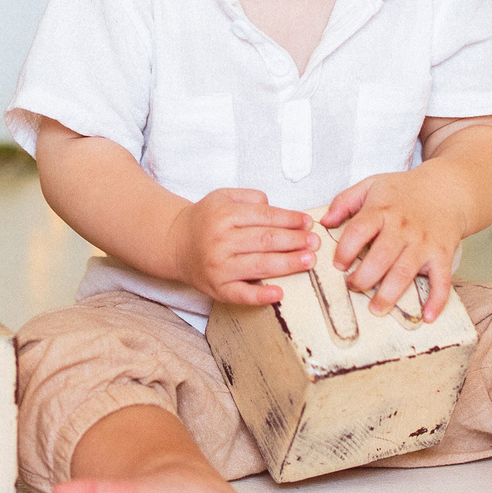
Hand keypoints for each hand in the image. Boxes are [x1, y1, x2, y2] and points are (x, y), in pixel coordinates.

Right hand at [165, 188, 315, 305]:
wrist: (176, 243)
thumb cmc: (206, 220)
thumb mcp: (223, 197)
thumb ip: (250, 198)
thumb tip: (279, 211)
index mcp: (224, 215)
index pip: (265, 217)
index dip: (290, 219)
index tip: (308, 222)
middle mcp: (220, 241)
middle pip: (266, 240)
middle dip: (295, 241)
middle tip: (315, 242)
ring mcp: (218, 266)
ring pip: (260, 265)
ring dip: (288, 264)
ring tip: (309, 261)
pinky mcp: (216, 288)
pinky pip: (241, 294)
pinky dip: (261, 295)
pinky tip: (280, 293)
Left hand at [323, 174, 459, 320]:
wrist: (446, 190)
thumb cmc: (404, 191)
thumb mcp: (371, 185)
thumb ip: (344, 201)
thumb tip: (323, 222)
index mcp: (382, 211)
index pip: (359, 231)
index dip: (345, 251)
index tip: (338, 266)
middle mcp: (403, 228)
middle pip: (380, 257)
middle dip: (363, 278)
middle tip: (353, 287)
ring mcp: (424, 243)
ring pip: (405, 272)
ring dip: (389, 294)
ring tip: (376, 309)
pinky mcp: (443, 255)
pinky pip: (441, 281)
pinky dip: (437, 300)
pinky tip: (427, 317)